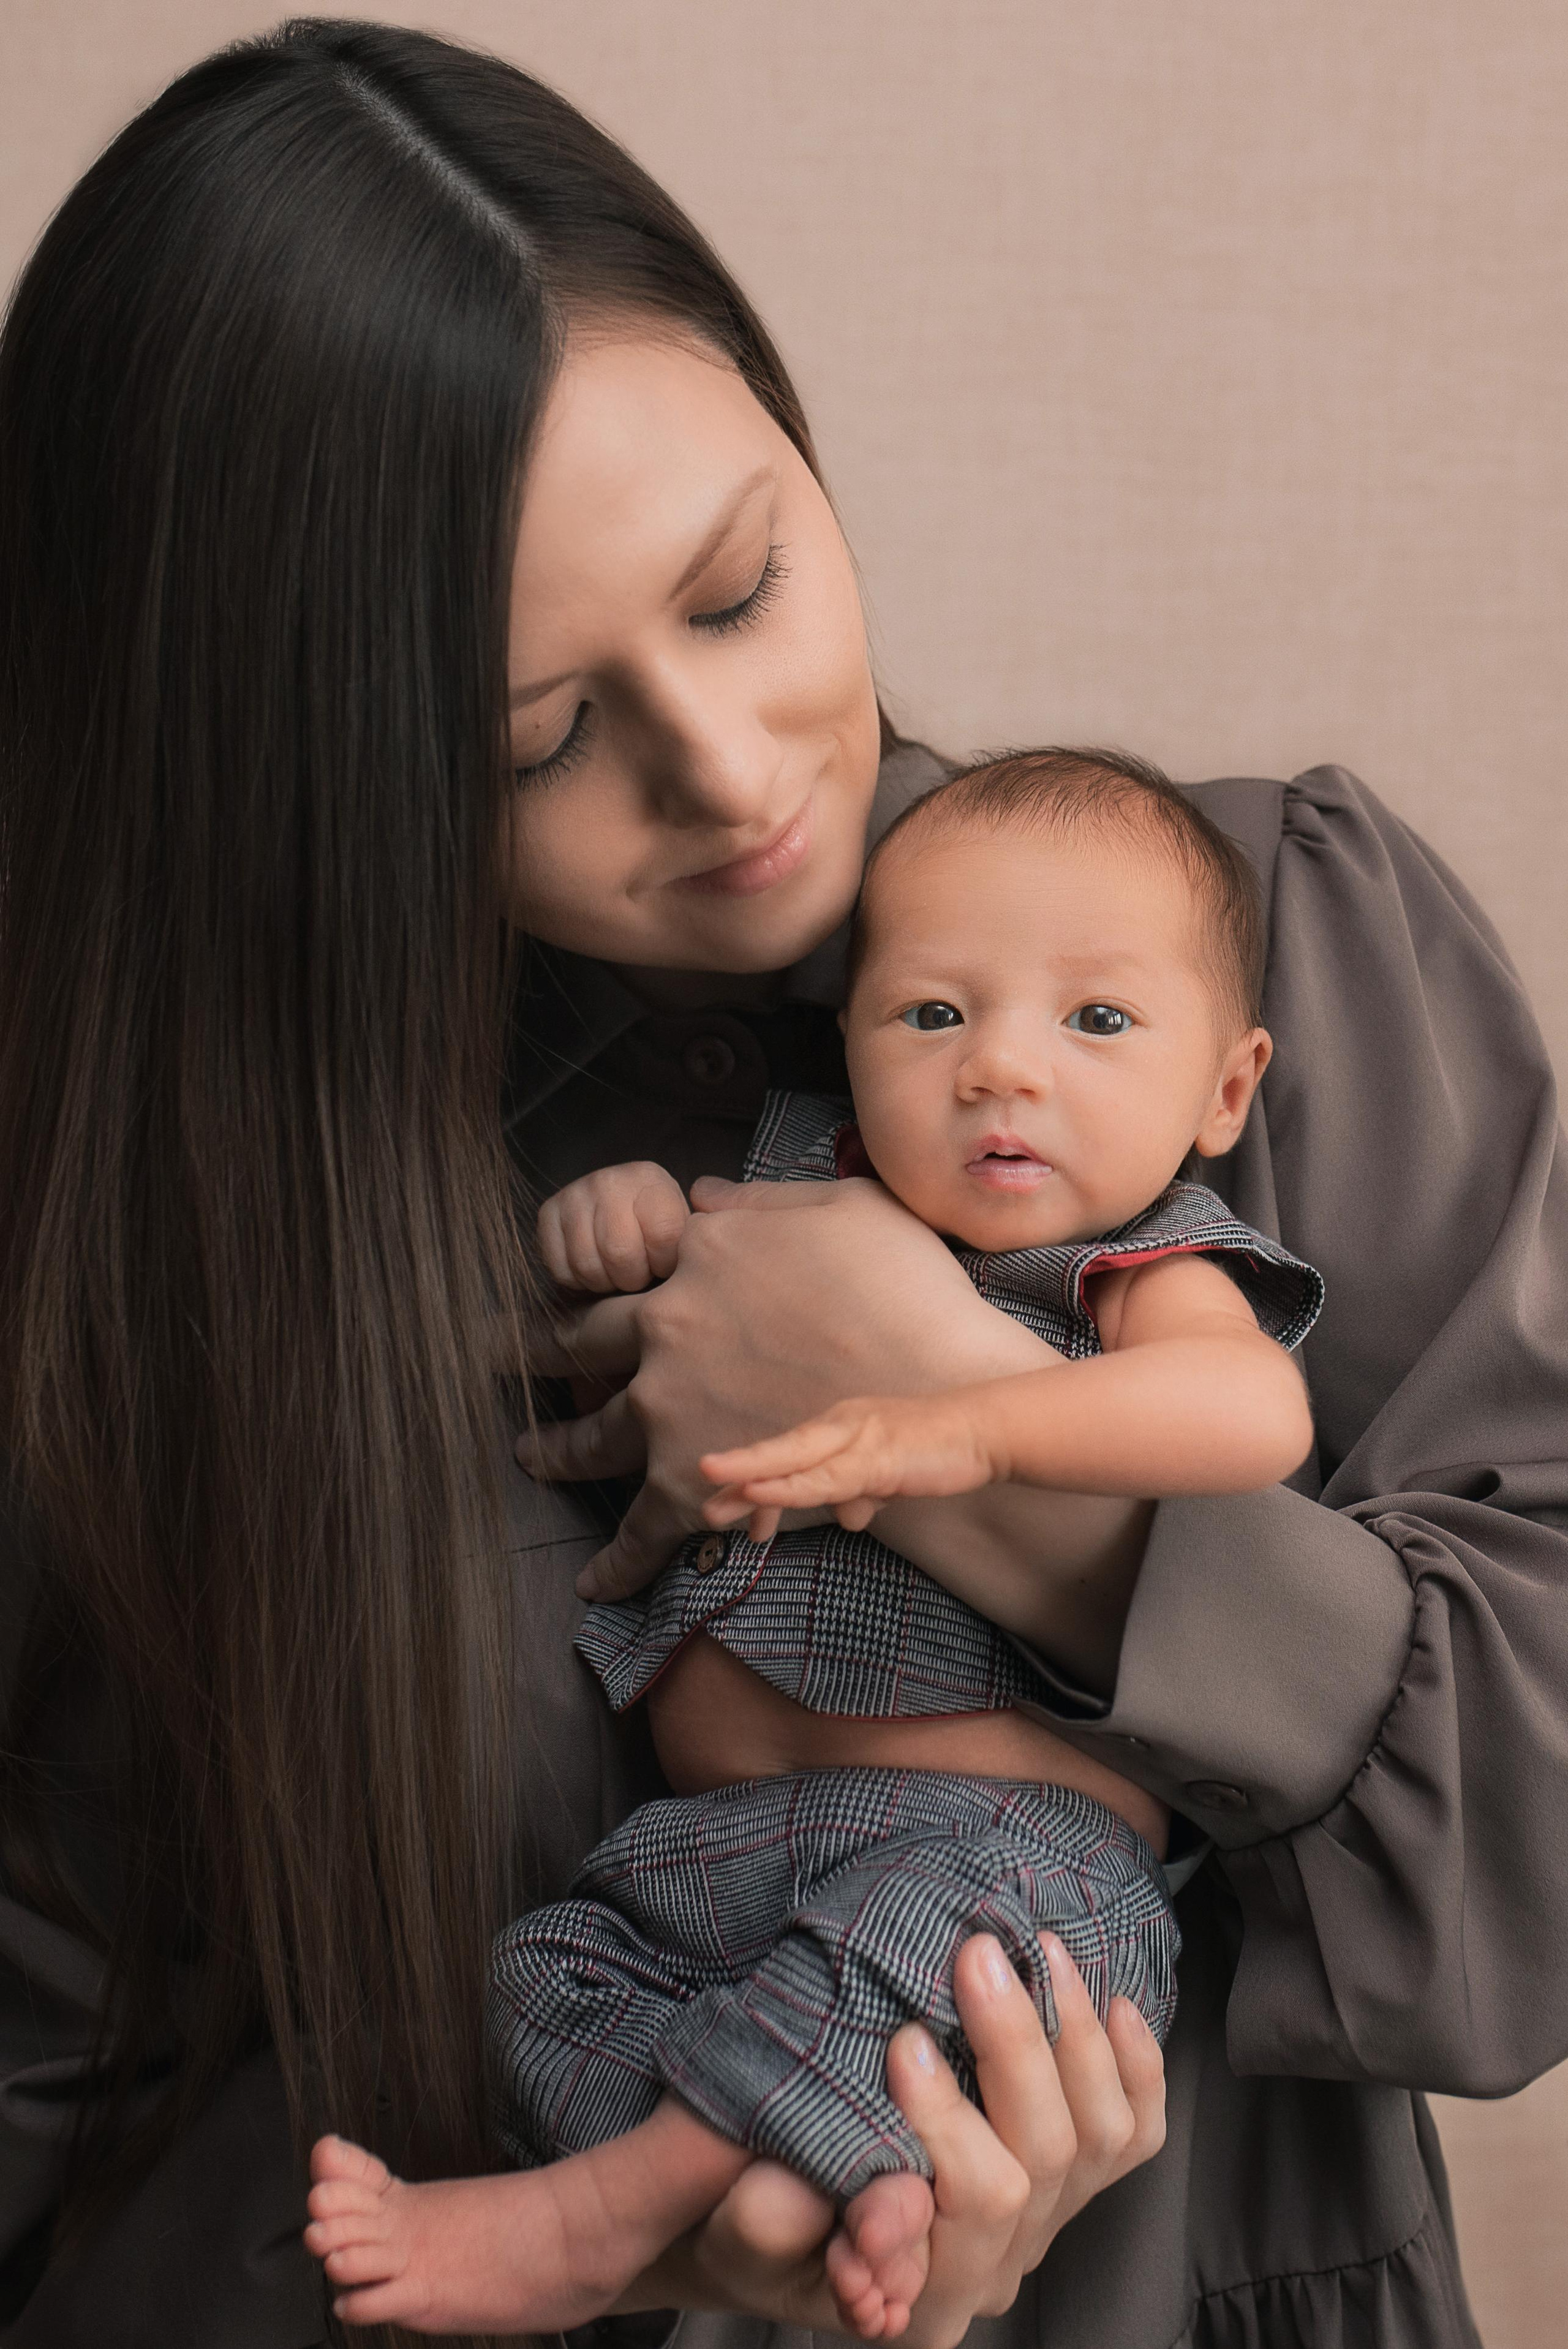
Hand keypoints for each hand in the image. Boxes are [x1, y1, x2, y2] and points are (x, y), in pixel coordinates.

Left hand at [517, 1175, 1055, 1601]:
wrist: (938, 1390)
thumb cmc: (908, 1291)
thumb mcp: (845, 1207)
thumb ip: (764, 1201)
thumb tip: (705, 1195)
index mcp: (701, 1254)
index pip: (633, 1258)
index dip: (595, 1266)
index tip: (567, 1275)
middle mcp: (666, 1325)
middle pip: (575, 1341)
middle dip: (530, 1348)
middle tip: (493, 1351)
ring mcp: (667, 1407)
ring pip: (588, 1436)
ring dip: (555, 1449)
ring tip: (531, 1454)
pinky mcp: (685, 1484)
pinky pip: (635, 1531)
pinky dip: (613, 1561)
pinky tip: (593, 1579)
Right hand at [537, 1161, 689, 1294]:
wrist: (618, 1212)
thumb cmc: (657, 1229)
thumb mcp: (686, 1226)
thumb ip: (700, 1237)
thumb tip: (708, 1256)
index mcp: (651, 1180)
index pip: (664, 1237)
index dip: (666, 1264)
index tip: (667, 1264)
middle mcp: (610, 1179)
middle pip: (620, 1253)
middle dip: (633, 1277)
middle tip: (639, 1273)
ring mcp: (575, 1194)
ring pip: (588, 1264)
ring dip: (605, 1282)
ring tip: (616, 1272)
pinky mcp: (548, 1213)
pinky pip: (560, 1268)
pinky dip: (577, 1281)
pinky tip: (593, 1268)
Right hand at [615, 1933, 1165, 2343]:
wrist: (784, 2216)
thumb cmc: (755, 2211)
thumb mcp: (735, 2226)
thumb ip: (773, 2220)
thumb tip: (851, 2193)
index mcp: (922, 2296)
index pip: (972, 2210)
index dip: (949, 2124)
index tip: (907, 2039)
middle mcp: (995, 2271)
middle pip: (1045, 2161)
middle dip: (1016, 2048)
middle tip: (977, 1954)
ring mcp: (1041, 2230)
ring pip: (1098, 2139)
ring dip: (1073, 2036)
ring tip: (1035, 1951)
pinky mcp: (1068, 2185)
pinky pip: (1132, 2136)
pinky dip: (1135, 2069)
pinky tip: (1115, 2004)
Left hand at [702, 1392, 997, 1542]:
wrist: (984, 1431)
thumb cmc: (936, 1450)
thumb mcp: (888, 1477)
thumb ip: (864, 1493)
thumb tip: (850, 1517)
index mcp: (839, 1429)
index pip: (788, 1457)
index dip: (758, 1485)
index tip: (737, 1520)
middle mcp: (840, 1425)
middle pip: (778, 1451)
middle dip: (737, 1473)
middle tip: (702, 1500)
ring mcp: (857, 1437)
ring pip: (794, 1458)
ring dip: (750, 1473)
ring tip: (712, 1485)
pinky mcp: (877, 1456)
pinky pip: (825, 1475)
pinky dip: (790, 1484)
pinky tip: (760, 1491)